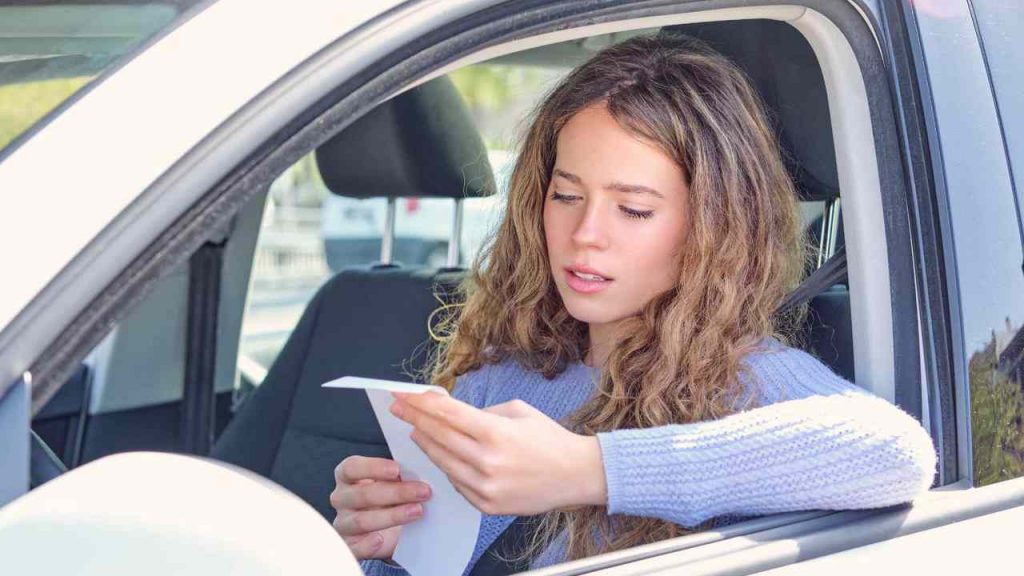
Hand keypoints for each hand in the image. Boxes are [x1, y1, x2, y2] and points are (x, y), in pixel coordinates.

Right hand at [330, 455, 431, 559]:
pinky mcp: (350, 546)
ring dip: (391, 516)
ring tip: (417, 512)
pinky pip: (354, 548)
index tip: (397, 469)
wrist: (391, 528)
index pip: (351, 468)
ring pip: (361, 521)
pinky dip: (366, 545)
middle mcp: (341, 498)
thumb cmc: (391, 496)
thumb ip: (401, 474)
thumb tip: (420, 468)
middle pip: (362, 494)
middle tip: (423, 491)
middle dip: (395, 493)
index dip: (373, 467)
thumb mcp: (395, 481)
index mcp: (347, 476)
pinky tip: (380, 540)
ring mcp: (344, 523)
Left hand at [390, 392, 606, 515]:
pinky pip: (456, 483)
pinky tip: (443, 455)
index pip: (446, 414)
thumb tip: (451, 413)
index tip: (401, 394)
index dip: (420, 403)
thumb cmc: (549, 438)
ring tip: (415, 430)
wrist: (576, 475)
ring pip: (442, 462)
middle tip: (398, 407)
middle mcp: (486, 461)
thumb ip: (482, 412)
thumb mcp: (517, 411)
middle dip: (414, 419)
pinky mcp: (487, 505)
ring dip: (426, 443)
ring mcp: (485, 487)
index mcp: (495, 432)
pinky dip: (447, 467)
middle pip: (438, 436)